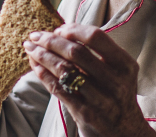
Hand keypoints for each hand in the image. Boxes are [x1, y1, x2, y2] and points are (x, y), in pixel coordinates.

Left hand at [23, 24, 155, 136]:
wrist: (124, 131)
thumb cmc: (114, 94)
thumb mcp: (117, 72)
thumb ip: (96, 54)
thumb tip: (59, 32)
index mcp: (125, 65)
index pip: (96, 37)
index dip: (73, 30)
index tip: (58, 29)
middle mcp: (115, 81)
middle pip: (76, 52)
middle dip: (50, 41)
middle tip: (35, 36)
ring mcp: (100, 99)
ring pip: (64, 70)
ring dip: (42, 55)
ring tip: (30, 48)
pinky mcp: (85, 112)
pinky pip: (59, 88)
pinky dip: (43, 74)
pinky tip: (35, 65)